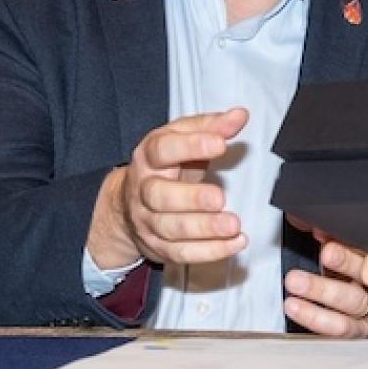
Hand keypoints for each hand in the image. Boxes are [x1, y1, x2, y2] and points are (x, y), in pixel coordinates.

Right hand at [87, 108, 249, 268]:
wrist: (128, 203)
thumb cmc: (164, 165)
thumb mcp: (181, 137)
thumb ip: (211, 125)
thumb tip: (239, 116)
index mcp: (149, 157)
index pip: (163, 149)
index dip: (191, 146)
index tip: (220, 144)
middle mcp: (144, 189)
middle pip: (160, 196)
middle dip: (191, 199)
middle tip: (219, 198)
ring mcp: (148, 221)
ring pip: (171, 228)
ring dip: (204, 229)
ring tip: (233, 225)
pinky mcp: (159, 246)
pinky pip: (182, 253)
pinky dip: (210, 251)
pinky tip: (234, 243)